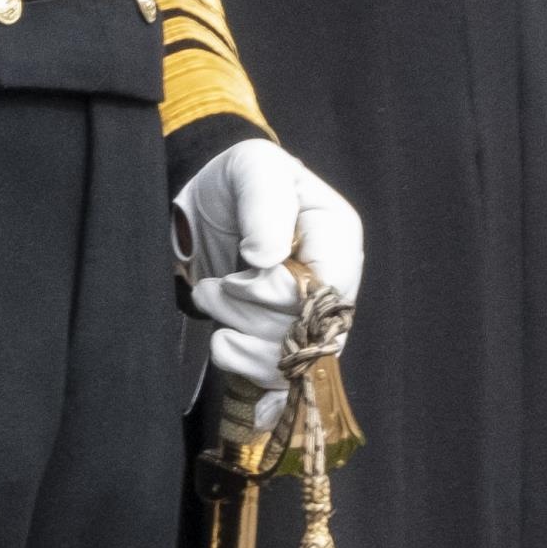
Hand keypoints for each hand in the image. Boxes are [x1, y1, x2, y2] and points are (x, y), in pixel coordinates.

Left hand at [173, 138, 363, 412]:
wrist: (211, 202)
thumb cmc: (240, 179)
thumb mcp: (254, 169)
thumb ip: (265, 206)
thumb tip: (266, 259)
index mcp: (338, 236)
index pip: (328, 288)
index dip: (281, 293)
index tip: (238, 275)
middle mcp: (332, 283)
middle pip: (307, 331)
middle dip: (250, 314)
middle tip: (211, 288)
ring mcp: (309, 316)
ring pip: (290, 360)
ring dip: (240, 340)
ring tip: (208, 300)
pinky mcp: (282, 340)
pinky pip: (278, 378)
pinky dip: (248, 372)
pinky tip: (225, 350)